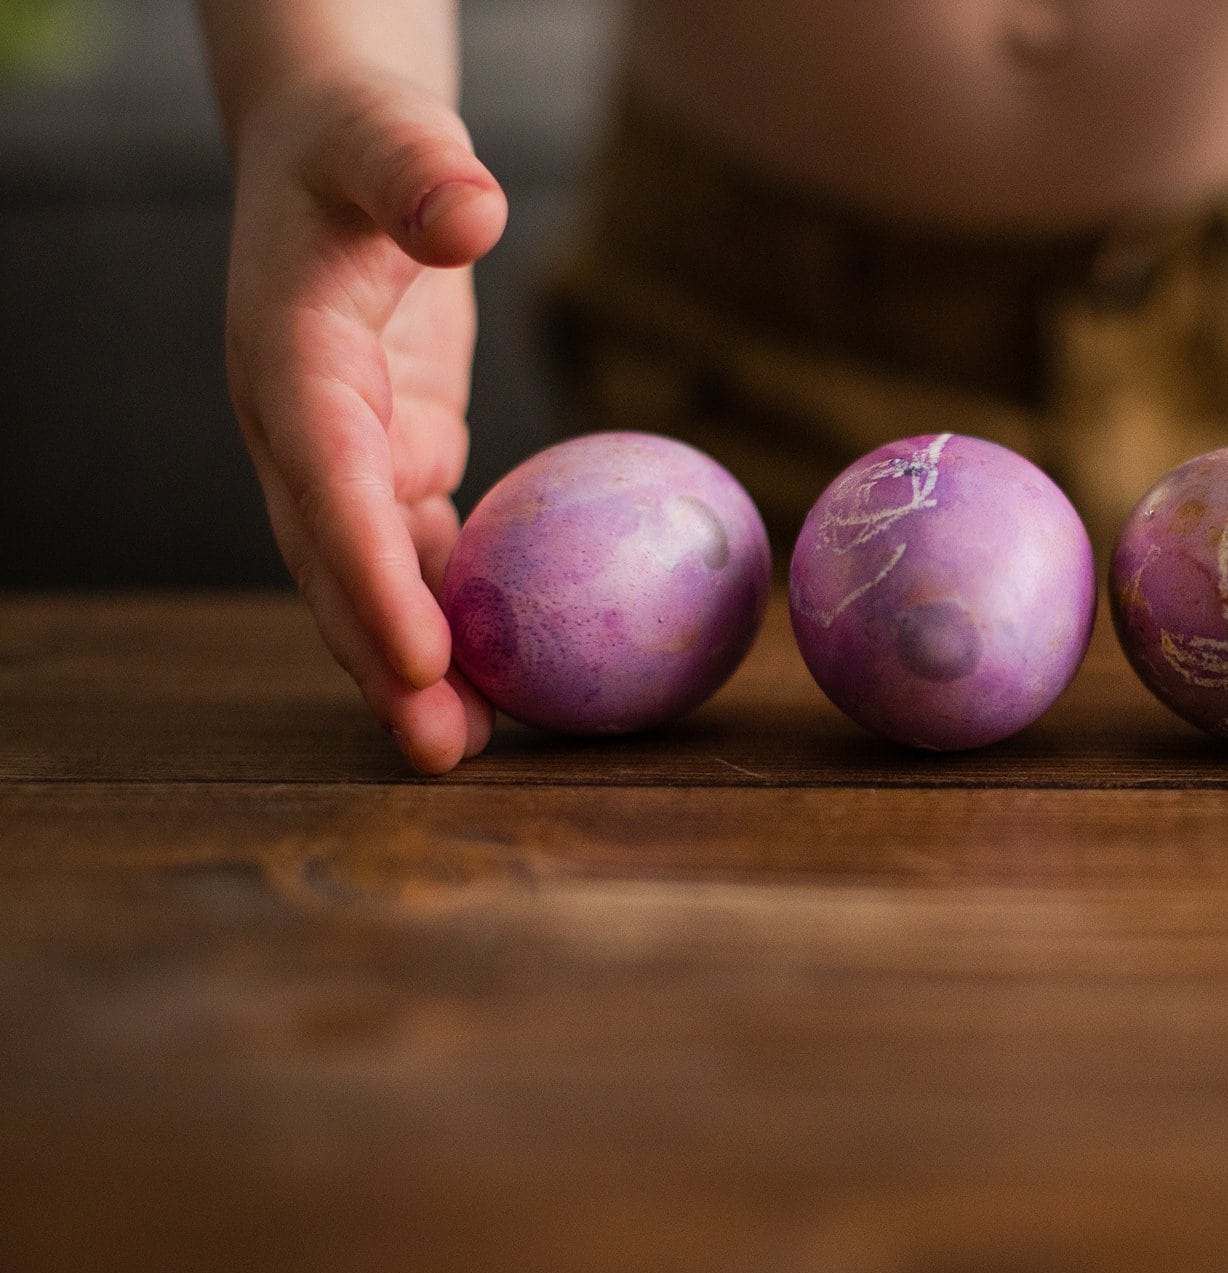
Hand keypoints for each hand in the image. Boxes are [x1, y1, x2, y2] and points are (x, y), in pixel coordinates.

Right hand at [221, 74, 508, 771]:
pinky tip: (505, 683)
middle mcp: (304, 428)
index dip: (370, 574)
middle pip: (338, 562)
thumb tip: (473, 211)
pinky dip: (457, 615)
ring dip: (418, 666)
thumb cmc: (361, 144)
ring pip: (376, 579)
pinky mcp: (396, 464)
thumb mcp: (386, 134)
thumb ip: (419, 169)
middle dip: (384, 662)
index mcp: (290, 361)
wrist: (335, 160)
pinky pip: (424, 556)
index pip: (329, 483)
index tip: (423, 654)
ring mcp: (346, 456)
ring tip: (471, 752)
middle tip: (443, 751)